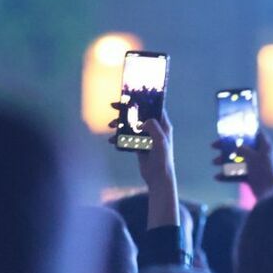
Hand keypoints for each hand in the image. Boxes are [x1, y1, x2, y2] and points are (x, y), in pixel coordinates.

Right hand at [110, 105, 178, 228]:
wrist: (158, 178)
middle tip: (114, 105)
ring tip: (110, 125)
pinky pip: (126, 138)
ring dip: (119, 124)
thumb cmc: (162, 159)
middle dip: (125, 110)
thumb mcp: (160, 141)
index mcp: (162, 125)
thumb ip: (153, 128)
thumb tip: (143, 120)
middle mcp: (154, 129)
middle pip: (138, 114)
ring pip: (130, 125)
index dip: (142, 99)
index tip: (130, 94)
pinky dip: (118, 138)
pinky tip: (111, 141)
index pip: (153, 106)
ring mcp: (146, 137)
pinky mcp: (139, 146)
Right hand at [213, 128, 272, 198]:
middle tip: (214, 146)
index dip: (244, 129)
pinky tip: (217, 177)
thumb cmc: (263, 172)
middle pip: (242, 147)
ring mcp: (256, 167)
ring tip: (214, 162)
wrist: (270, 194)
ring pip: (239, 161)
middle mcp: (261, 155)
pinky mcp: (252, 178)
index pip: (255, 132)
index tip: (231, 128)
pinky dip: (229, 175)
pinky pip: (239, 174)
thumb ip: (243, 148)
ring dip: (225, 161)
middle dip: (227, 147)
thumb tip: (236, 145)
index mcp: (265, 146)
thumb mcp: (251, 156)